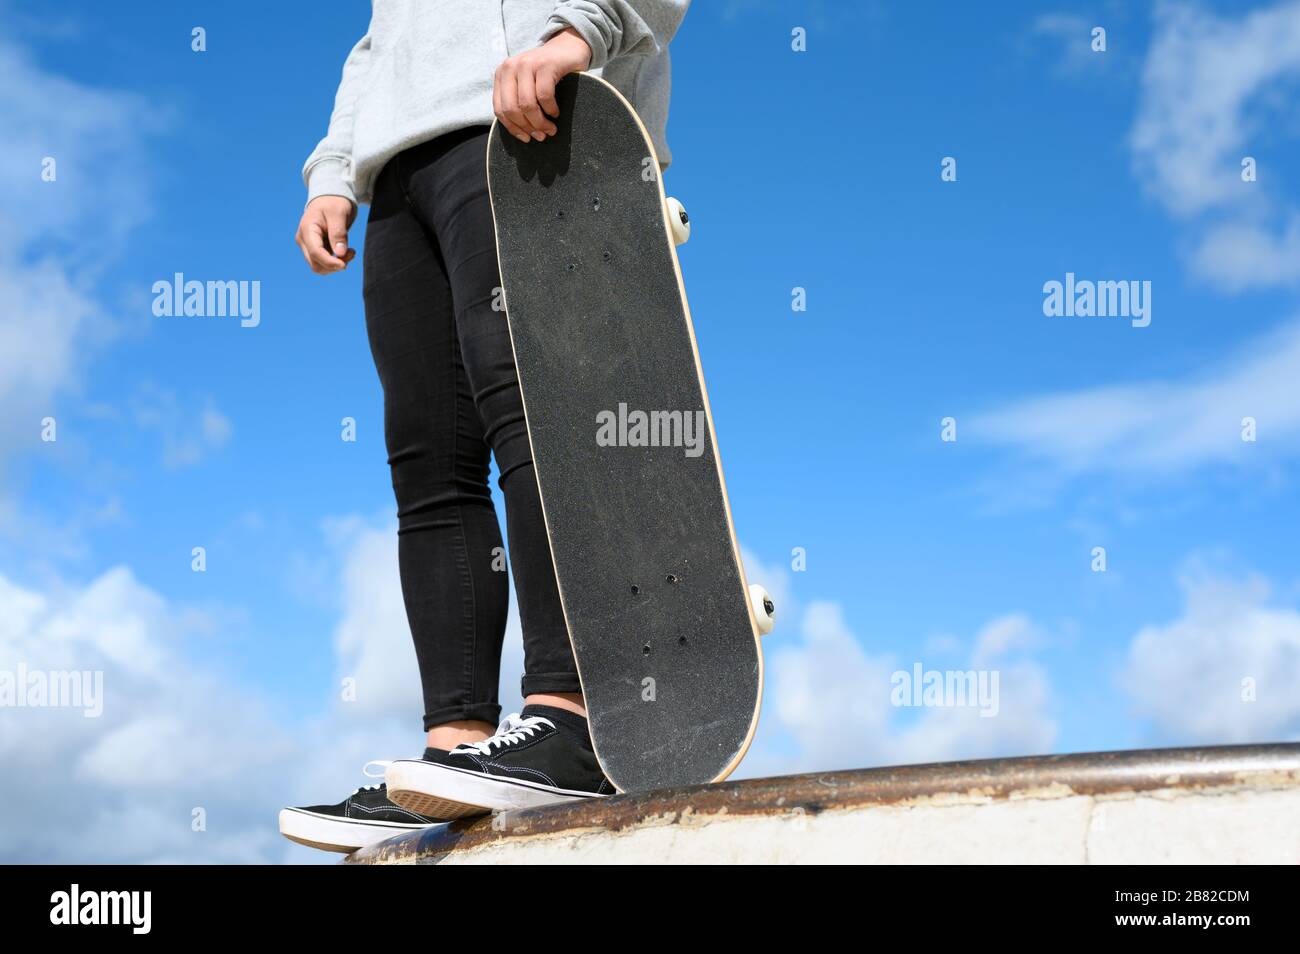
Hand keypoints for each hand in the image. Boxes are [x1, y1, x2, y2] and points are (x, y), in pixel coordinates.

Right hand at [295, 195, 355, 273]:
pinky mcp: (314, 248)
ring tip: (350, 252)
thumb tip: (340, 254)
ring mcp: (307, 245)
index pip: (316, 253)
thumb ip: (339, 233)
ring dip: (335, 265)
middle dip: (334, 265)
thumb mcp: (339, 213)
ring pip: (319, 266)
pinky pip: (323, 262)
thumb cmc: (334, 203)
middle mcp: (303, 240)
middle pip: (315, 264)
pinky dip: (335, 262)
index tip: (345, 264)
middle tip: (351, 253)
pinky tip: (345, 252)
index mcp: (307, 229)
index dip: (330, 262)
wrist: (329, 198)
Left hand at [493, 27, 591, 142]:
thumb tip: (520, 132)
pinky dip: (550, 109)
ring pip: (527, 105)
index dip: (513, 128)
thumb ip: (517, 101)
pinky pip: (544, 96)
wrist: (568, 47)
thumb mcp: (526, 85)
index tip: (527, 138)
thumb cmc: (547, 73)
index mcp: (502, 74)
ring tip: (551, 128)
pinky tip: (555, 112)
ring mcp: (527, 64)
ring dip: (540, 122)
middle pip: (512, 109)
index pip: (500, 109)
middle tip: (542, 135)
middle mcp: (511, 67)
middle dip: (528, 127)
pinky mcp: (545, 65)